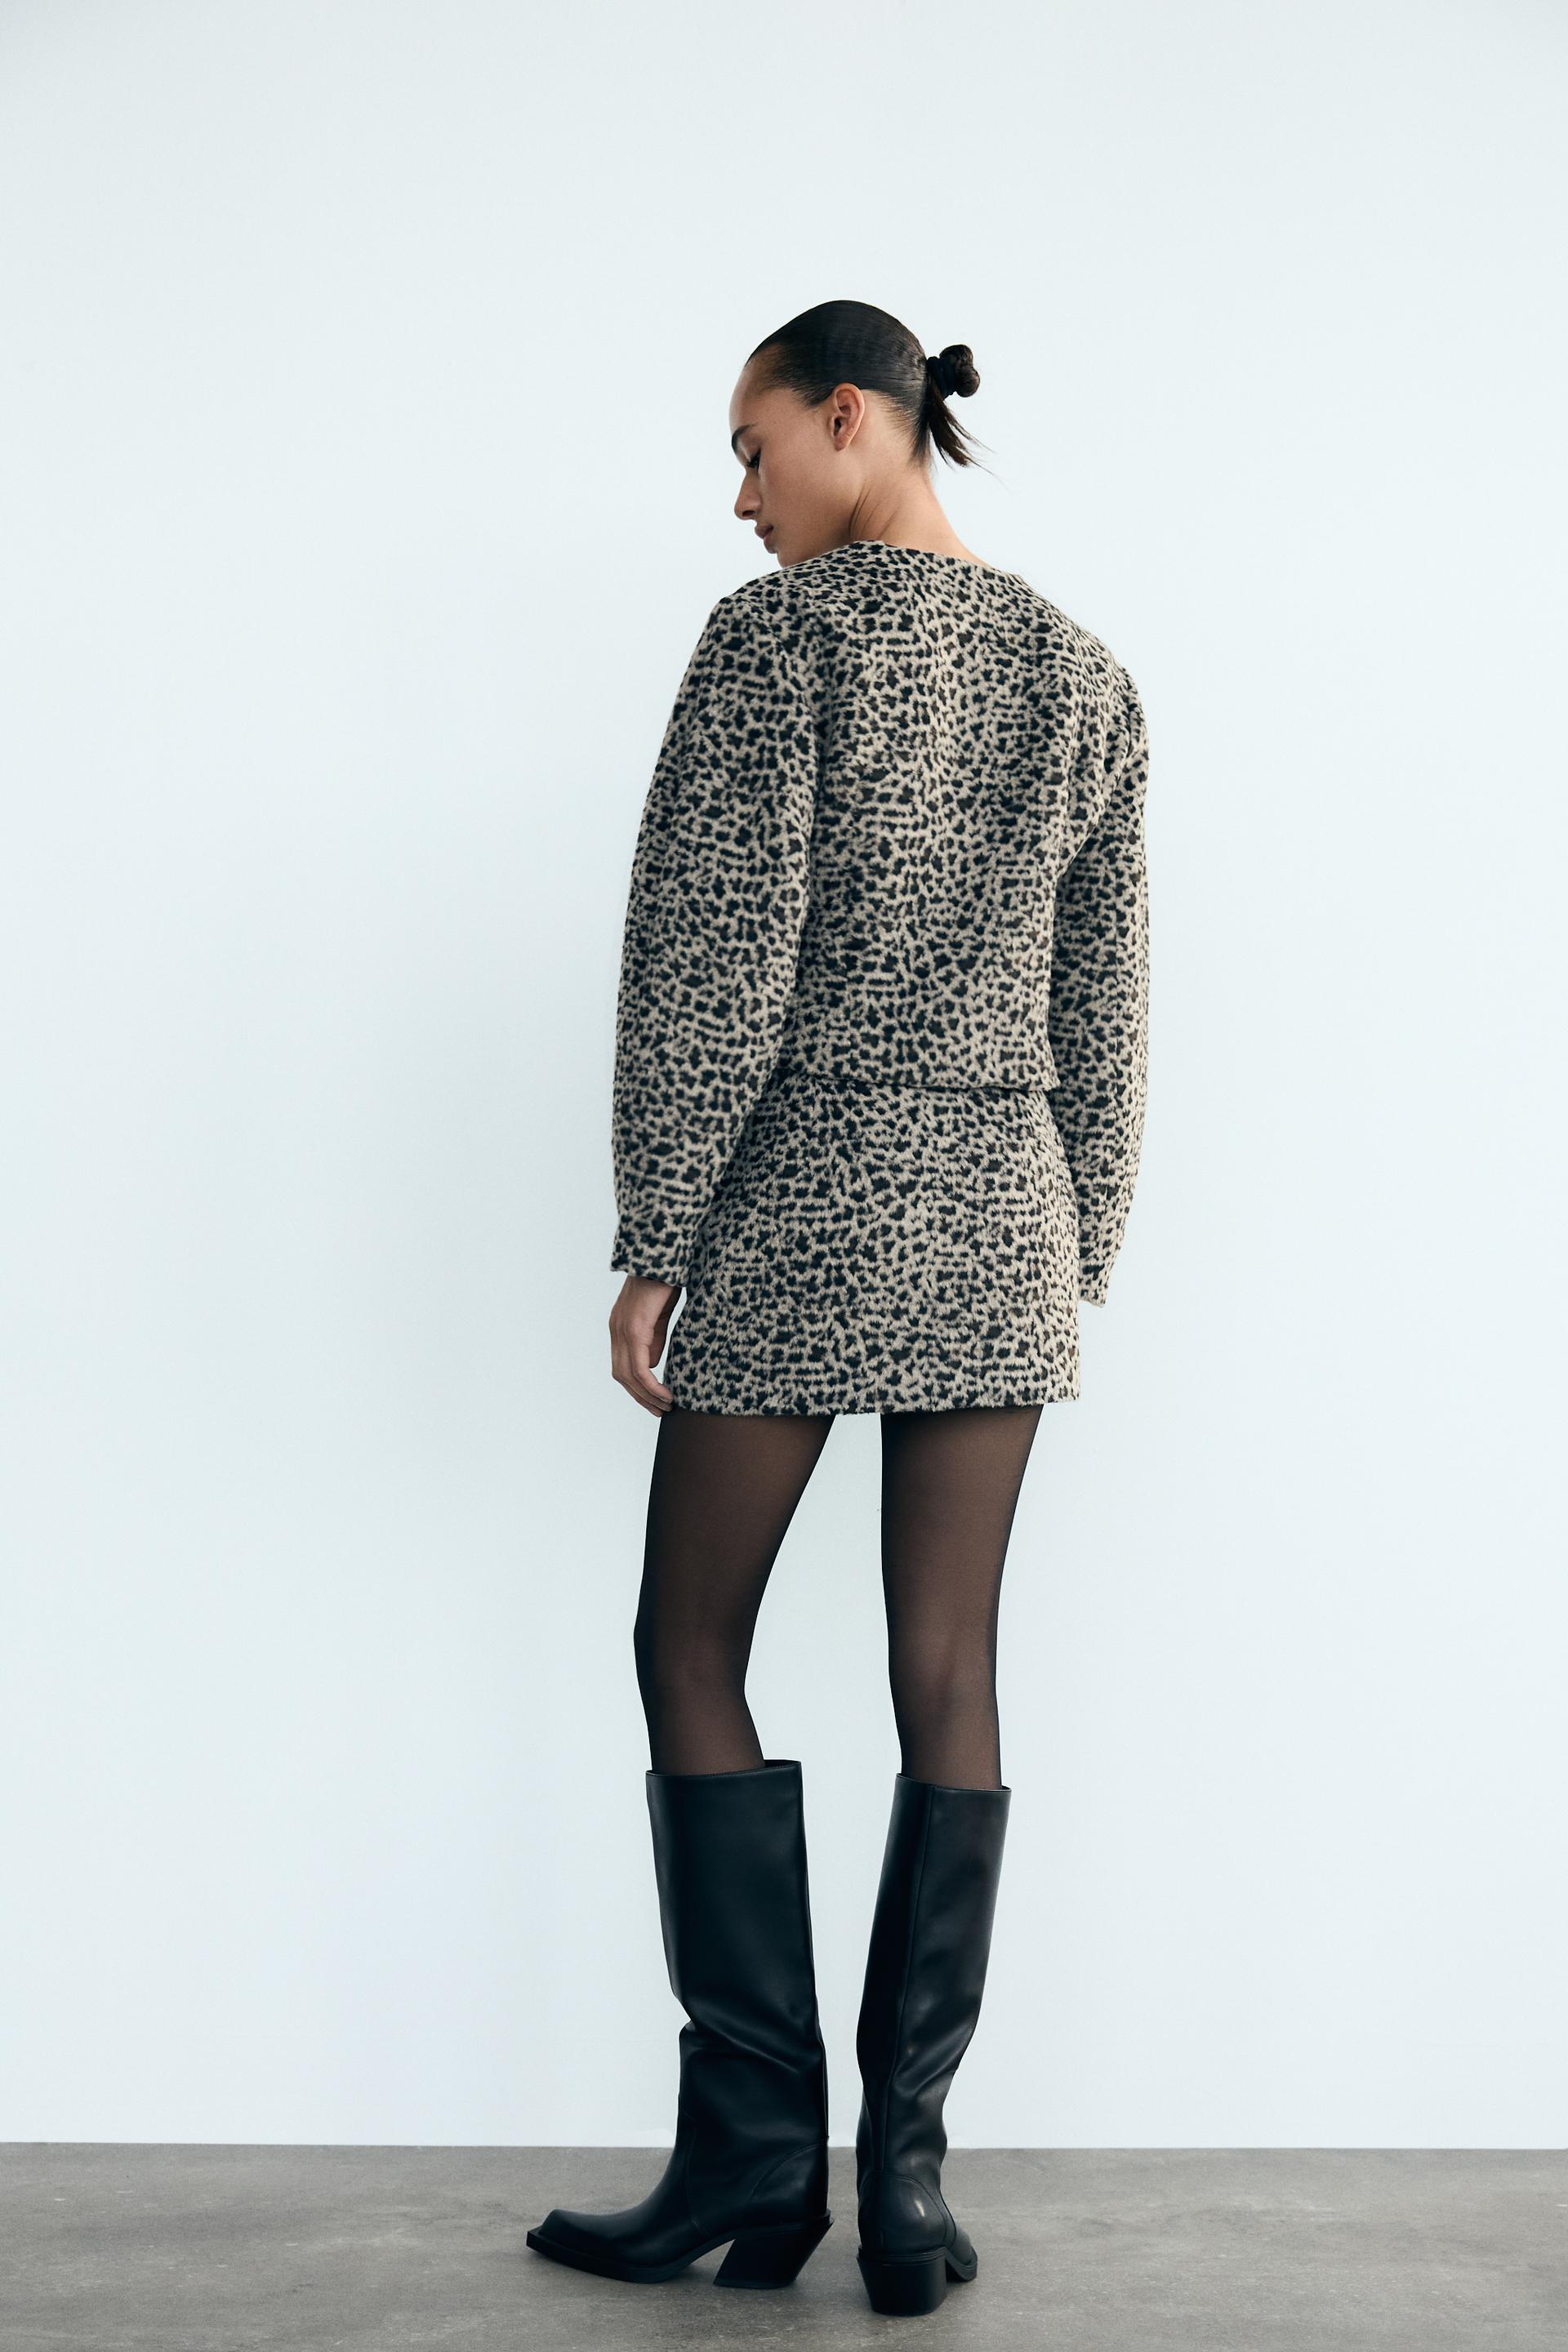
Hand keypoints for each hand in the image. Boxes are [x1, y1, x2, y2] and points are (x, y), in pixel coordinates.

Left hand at [609, 1275, 677, 1414]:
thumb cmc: (665, 1281)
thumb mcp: (660, 1316)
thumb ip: (654, 1339)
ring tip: (666, 1406)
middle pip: (621, 1375)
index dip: (637, 1387)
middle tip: (660, 1411)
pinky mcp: (634, 1329)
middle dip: (641, 1397)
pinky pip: (638, 1367)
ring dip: (647, 1395)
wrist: (664, 1257)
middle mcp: (616, 1330)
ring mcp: (622, 1330)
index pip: (622, 1366)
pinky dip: (651, 1385)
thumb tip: (651, 1365)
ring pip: (628, 1375)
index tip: (655, 1401)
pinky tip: (665, 1394)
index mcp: (621, 1326)